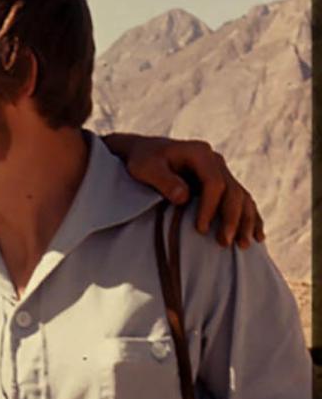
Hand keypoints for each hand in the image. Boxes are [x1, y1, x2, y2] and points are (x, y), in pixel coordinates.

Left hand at [104, 133, 263, 248]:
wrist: (145, 153)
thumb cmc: (141, 161)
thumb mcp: (145, 167)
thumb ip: (163, 180)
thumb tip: (184, 197)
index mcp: (199, 153)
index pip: (214, 182)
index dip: (210, 207)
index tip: (200, 230)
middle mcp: (215, 161)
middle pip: (233, 191)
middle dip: (232, 219)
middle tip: (224, 243)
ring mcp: (221, 172)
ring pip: (242, 197)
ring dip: (246, 221)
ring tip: (244, 245)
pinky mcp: (221, 183)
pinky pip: (242, 201)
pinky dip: (250, 217)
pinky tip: (257, 235)